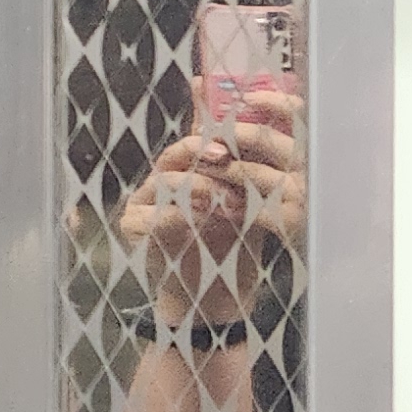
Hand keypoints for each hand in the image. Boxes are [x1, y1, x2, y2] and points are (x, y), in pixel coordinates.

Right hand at [116, 101, 301, 329]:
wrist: (217, 295)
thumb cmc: (235, 246)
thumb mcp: (251, 205)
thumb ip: (252, 170)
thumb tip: (279, 130)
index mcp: (191, 168)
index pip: (194, 133)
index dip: (204, 117)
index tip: (232, 120)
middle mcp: (165, 178)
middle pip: (176, 152)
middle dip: (201, 151)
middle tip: (225, 157)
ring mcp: (145, 200)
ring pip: (165, 179)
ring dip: (199, 186)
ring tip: (227, 201)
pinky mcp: (133, 226)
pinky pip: (147, 213)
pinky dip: (176, 215)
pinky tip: (201, 221)